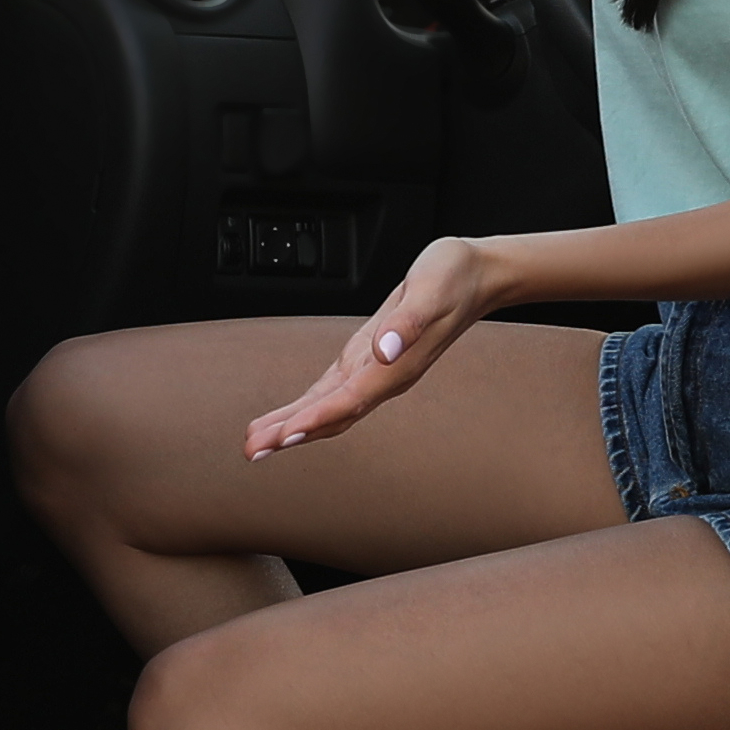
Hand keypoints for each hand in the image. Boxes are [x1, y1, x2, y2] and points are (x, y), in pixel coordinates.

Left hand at [247, 236, 508, 457]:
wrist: (475, 277)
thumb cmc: (453, 278)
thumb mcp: (432, 289)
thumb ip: (409, 322)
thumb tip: (386, 349)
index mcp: (396, 367)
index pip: (350, 401)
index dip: (316, 419)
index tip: (285, 436)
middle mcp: (384, 377)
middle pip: (333, 415)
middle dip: (292, 434)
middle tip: (253, 451)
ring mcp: (375, 372)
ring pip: (329, 409)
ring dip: (293, 427)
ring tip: (257, 443)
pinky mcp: (368, 360)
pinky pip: (333, 392)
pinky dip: (306, 408)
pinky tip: (286, 418)